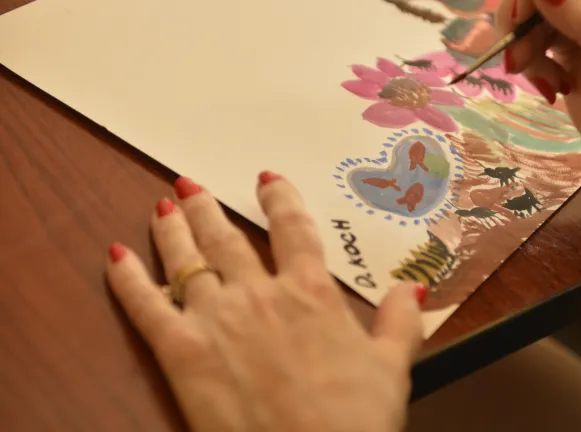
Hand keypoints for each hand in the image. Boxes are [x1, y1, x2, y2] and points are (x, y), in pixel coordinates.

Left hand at [106, 174, 426, 431]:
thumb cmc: (354, 420)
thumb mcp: (392, 367)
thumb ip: (401, 322)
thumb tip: (413, 287)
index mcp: (310, 292)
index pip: (293, 229)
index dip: (280, 198)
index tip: (267, 179)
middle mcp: (260, 293)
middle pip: (227, 238)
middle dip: (208, 208)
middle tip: (191, 186)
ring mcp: (217, 318)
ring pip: (187, 260)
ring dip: (172, 231)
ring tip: (163, 207)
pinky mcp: (181, 351)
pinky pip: (146, 306)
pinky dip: (128, 279)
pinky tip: (117, 257)